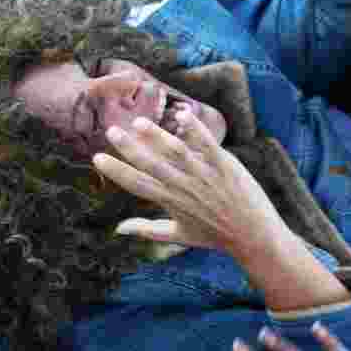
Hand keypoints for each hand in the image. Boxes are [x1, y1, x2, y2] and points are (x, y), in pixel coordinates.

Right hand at [92, 106, 286, 259]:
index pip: (137, 184)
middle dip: (129, 148)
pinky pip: (208, 145)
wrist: (252, 235)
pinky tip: (182, 114)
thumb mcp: (178, 235)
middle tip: (111, 131)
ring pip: (176, 152)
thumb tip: (118, 229)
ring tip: (138, 122)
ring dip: (157, 136)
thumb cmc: (214, 235)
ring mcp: (204, 176)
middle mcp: (184, 188)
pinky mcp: (224, 166)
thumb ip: (147, 230)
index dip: (116, 171)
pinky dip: (196, 130)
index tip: (97, 157)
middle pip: (151, 165)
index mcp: (170, 202)